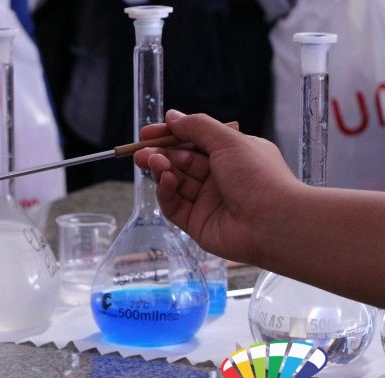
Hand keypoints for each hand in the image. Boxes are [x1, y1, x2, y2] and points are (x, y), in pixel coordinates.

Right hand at [133, 110, 302, 262]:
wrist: (273, 222)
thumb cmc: (258, 177)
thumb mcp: (227, 140)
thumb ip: (196, 127)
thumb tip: (172, 116)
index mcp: (231, 155)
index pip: (194, 142)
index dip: (170, 136)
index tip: (147, 133)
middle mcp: (219, 178)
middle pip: (181, 162)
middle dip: (159, 155)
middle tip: (140, 152)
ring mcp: (208, 202)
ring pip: (175, 183)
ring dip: (161, 171)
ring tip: (152, 162)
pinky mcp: (197, 223)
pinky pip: (174, 206)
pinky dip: (166, 191)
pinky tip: (166, 180)